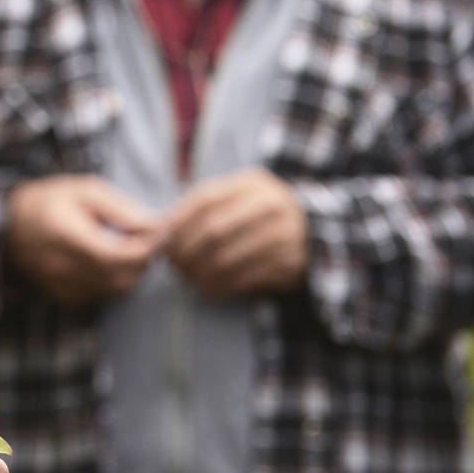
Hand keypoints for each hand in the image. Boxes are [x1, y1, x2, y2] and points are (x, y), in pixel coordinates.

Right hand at [4, 174, 160, 305]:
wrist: (11, 224)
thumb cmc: (52, 201)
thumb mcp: (87, 190)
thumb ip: (122, 209)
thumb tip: (154, 226)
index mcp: (65, 233)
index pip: (116, 254)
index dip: (146, 246)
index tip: (161, 231)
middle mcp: (60, 265)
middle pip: (120, 276)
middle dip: (143, 259)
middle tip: (150, 237)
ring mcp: (60, 285)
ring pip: (114, 289)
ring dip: (132, 270)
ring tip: (131, 245)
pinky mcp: (63, 296)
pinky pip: (102, 293)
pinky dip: (115, 279)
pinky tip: (111, 259)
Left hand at [161, 168, 308, 298]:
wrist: (315, 232)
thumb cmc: (260, 214)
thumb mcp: (238, 197)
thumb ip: (202, 207)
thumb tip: (158, 229)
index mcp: (254, 183)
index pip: (205, 199)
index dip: (178, 220)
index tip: (162, 238)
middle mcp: (272, 205)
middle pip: (214, 230)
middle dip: (186, 250)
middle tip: (173, 263)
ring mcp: (284, 236)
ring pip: (226, 259)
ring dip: (199, 273)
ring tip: (187, 277)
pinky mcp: (289, 264)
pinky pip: (244, 280)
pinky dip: (220, 287)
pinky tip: (208, 288)